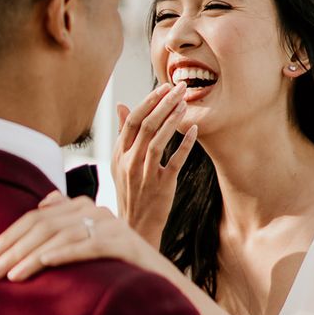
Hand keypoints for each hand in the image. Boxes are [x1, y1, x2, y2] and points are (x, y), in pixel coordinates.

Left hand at [0, 192, 162, 281]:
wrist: (160, 283)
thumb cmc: (117, 265)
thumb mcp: (90, 240)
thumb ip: (68, 220)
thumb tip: (45, 201)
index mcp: (83, 206)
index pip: (36, 216)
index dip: (8, 235)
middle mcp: (95, 210)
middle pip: (44, 225)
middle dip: (11, 248)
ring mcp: (111, 225)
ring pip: (61, 235)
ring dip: (30, 256)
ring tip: (9, 275)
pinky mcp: (123, 243)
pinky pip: (88, 245)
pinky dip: (64, 253)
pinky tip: (44, 263)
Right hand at [113, 82, 197, 246]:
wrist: (134, 226)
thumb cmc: (130, 191)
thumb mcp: (119, 163)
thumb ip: (123, 135)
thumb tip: (122, 106)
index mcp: (119, 154)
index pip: (132, 121)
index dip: (148, 102)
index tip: (163, 88)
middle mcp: (129, 162)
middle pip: (147, 126)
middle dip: (164, 103)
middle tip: (180, 88)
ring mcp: (145, 175)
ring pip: (158, 141)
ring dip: (173, 120)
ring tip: (185, 104)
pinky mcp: (162, 186)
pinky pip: (175, 161)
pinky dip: (185, 145)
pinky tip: (194, 130)